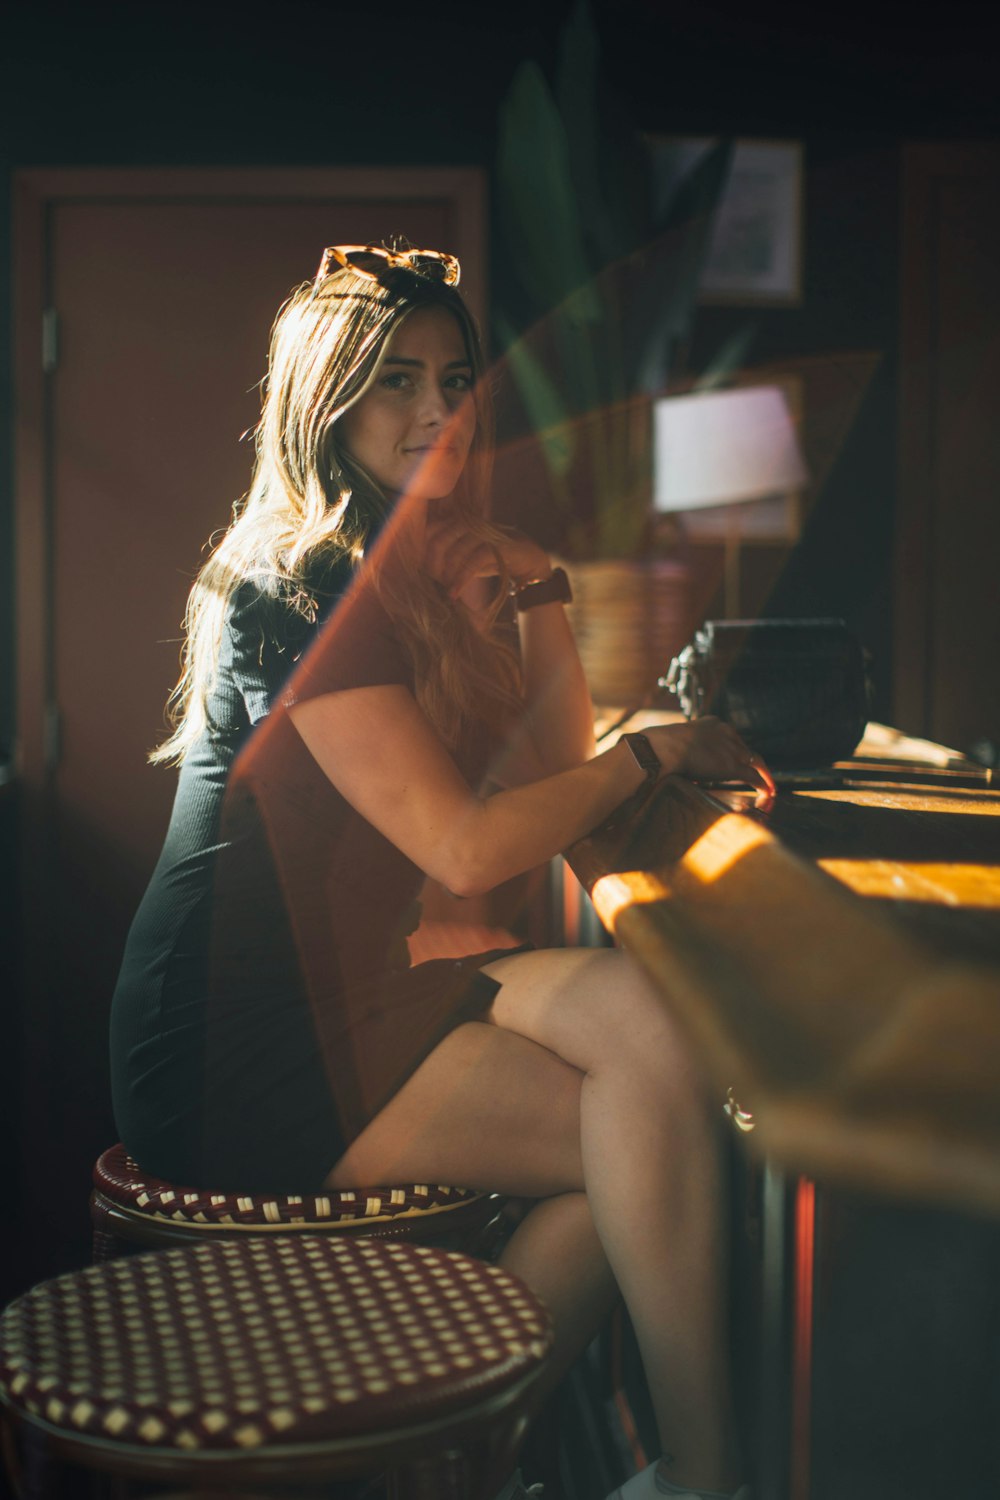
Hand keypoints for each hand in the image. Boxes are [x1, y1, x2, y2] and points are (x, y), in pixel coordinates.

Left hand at [423, 517, 550, 600]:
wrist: (528, 560)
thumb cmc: (493, 558)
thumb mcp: (466, 556)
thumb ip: (446, 556)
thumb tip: (422, 567)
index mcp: (458, 522)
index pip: (430, 532)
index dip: (423, 554)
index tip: (426, 573)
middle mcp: (469, 523)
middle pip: (438, 542)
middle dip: (434, 566)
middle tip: (436, 583)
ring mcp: (483, 532)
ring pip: (454, 552)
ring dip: (448, 576)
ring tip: (448, 591)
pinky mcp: (496, 545)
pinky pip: (472, 562)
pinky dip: (461, 580)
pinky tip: (455, 593)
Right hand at [646, 716, 775, 807]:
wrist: (666, 747)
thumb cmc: (661, 746)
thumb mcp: (675, 739)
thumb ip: (681, 747)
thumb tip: (672, 760)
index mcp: (713, 724)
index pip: (731, 737)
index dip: (735, 749)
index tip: (736, 757)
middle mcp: (727, 733)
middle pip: (746, 749)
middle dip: (751, 761)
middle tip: (757, 772)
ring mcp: (732, 749)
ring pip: (756, 761)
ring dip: (763, 774)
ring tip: (768, 785)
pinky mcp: (734, 766)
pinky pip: (754, 776)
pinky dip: (764, 784)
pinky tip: (768, 792)